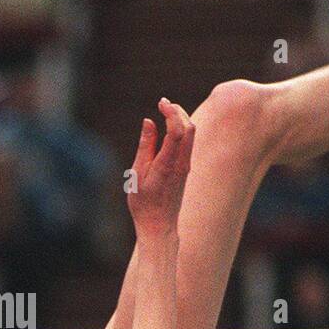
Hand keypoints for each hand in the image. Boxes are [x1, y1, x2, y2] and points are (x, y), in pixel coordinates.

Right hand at [126, 98, 193, 234]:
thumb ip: (145, 146)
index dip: (171, 113)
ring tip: (165, 110)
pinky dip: (181, 129)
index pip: (178, 131)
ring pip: (191, 134)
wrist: (159, 225)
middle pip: (189, 128)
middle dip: (178, 111)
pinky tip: (169, 126)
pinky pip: (188, 142)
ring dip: (181, 118)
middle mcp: (182, 164)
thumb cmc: (144, 203)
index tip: (160, 103)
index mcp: (168, 165)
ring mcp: (186, 166)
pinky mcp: (185, 168)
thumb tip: (149, 122)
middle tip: (163, 103)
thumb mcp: (138, 173)